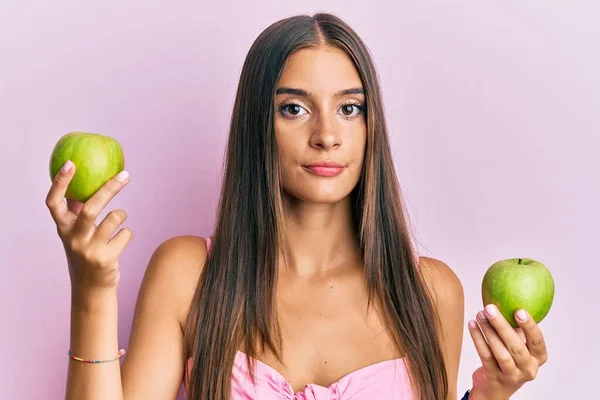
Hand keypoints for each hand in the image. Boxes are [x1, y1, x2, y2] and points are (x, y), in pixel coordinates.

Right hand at [45, 160, 132, 294]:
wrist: (91, 290)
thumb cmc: (86, 254)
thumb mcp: (76, 234)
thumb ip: (78, 212)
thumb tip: (86, 182)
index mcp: (63, 229)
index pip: (54, 202)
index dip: (60, 182)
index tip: (70, 163)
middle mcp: (73, 239)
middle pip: (91, 208)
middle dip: (109, 189)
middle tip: (125, 175)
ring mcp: (89, 250)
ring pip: (114, 218)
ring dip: (121, 215)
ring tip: (119, 220)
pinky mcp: (106, 260)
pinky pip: (125, 234)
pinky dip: (127, 233)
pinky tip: (120, 241)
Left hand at [467, 304, 547, 399]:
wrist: (496, 389)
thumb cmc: (509, 359)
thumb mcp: (518, 345)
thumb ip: (517, 327)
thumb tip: (510, 295)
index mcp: (538, 358)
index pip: (537, 342)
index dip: (530, 326)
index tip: (519, 310)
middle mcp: (528, 369)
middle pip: (516, 347)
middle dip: (502, 325)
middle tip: (490, 308)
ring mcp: (511, 376)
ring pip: (500, 353)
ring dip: (488, 331)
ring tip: (479, 314)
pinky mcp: (494, 377)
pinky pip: (485, 355)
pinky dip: (478, 338)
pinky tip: (472, 325)